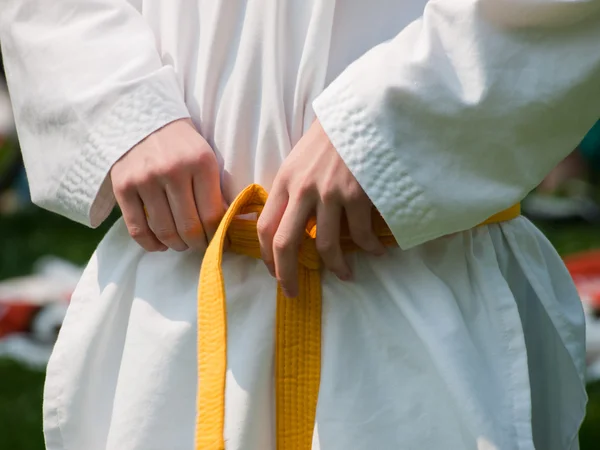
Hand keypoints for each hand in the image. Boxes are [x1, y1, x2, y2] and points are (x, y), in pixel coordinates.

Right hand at [111, 118, 225, 251]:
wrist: (143, 118)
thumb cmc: (182, 144)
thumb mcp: (206, 157)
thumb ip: (216, 189)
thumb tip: (227, 226)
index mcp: (201, 162)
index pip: (213, 215)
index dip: (219, 237)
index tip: (222, 244)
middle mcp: (172, 170)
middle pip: (190, 227)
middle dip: (199, 245)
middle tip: (202, 247)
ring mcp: (145, 179)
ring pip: (164, 231)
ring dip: (177, 245)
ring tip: (183, 244)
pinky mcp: (123, 186)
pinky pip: (137, 228)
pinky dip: (151, 244)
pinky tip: (160, 245)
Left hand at [257, 120, 384, 297]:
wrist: (363, 112)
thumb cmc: (331, 137)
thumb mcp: (300, 160)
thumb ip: (292, 189)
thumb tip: (289, 223)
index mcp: (285, 181)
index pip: (265, 227)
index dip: (266, 256)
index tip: (274, 272)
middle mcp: (303, 190)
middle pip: (286, 244)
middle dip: (287, 275)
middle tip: (293, 292)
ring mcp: (331, 193)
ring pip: (326, 246)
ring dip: (336, 268)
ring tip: (345, 275)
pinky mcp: (358, 195)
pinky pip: (360, 235)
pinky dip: (368, 249)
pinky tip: (375, 251)